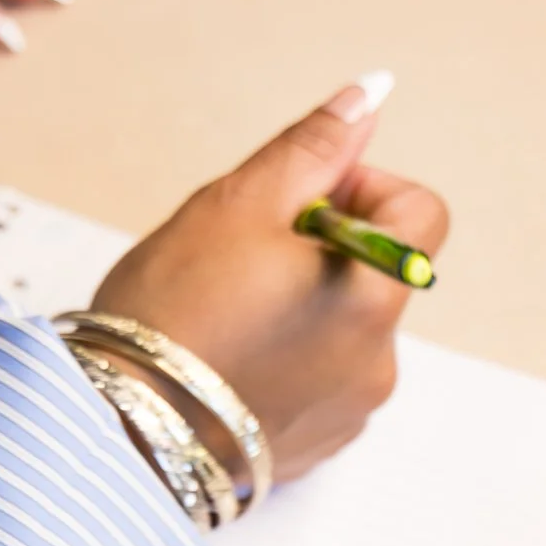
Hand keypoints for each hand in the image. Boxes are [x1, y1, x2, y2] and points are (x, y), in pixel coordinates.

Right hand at [91, 78, 449, 484]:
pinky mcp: (318, 444)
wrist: (124, 427)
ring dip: (303, 309)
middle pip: (376, 273)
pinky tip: (229, 364)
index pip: (420, 213)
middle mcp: (380, 360)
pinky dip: (287, 365)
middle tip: (242, 261)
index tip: (299, 204)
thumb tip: (368, 101)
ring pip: (345, 330)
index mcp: (374, 293)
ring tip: (228, 318)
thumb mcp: (239, 204)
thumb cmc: (174, 312)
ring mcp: (351, 410)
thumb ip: (315, 149)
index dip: (363, 190)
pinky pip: (320, 383)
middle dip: (321, 252)